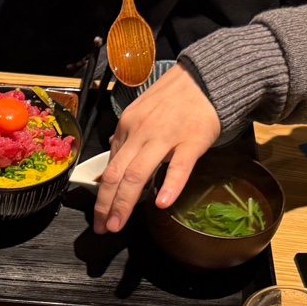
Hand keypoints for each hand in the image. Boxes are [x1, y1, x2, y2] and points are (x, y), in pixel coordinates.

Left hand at [95, 64, 220, 233]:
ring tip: (118, 224)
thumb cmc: (175, 98)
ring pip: (138, 173)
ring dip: (125, 202)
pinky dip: (169, 185)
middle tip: (102, 227)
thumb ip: (129, 137)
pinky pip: (179, 165)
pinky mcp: (193, 139)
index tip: (99, 215)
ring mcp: (166, 136)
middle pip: (117, 173)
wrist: (207, 78)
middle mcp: (141, 132)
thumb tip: (114, 156)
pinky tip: (161, 203)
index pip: (110, 166)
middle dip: (106, 205)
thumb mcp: (142, 113)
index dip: (102, 194)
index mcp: (128, 127)